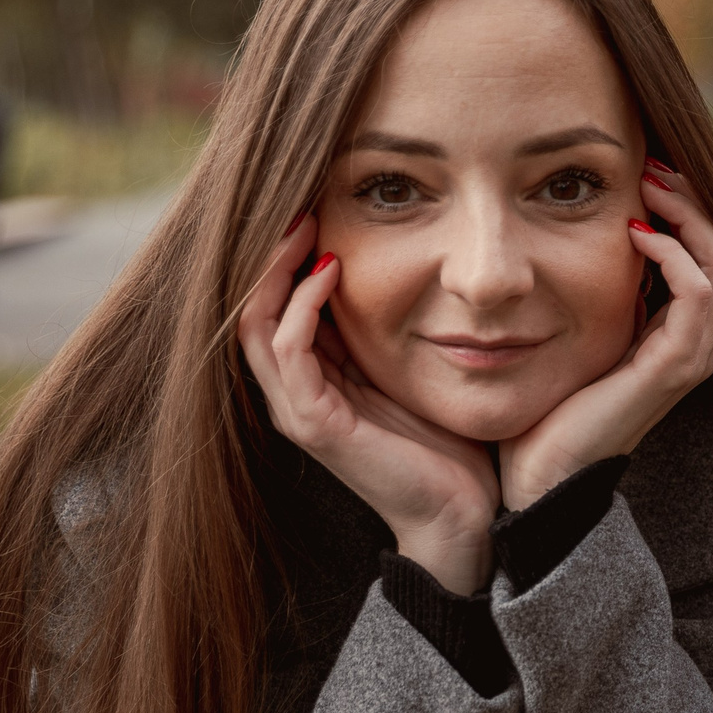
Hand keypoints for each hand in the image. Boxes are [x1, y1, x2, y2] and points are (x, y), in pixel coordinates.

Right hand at [237, 213, 499, 592]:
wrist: (462, 513)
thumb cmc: (445, 442)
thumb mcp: (413, 366)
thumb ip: (393, 326)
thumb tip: (405, 263)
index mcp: (313, 378)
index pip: (274, 302)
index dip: (286, 253)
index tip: (314, 201)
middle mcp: (293, 392)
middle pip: (250, 304)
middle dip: (269, 250)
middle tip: (299, 198)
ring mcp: (298, 409)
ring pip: (255, 321)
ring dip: (276, 268)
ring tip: (303, 222)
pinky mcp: (314, 424)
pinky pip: (287, 350)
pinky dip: (302, 305)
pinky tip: (330, 270)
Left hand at [498, 164, 712, 510]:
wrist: (541, 472)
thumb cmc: (548, 406)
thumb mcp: (575, 331)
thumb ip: (592, 292)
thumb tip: (580, 235)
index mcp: (675, 337)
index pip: (705, 258)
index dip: (683, 211)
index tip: (645, 174)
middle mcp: (694, 346)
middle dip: (691, 203)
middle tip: (652, 167)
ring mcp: (691, 357)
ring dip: (687, 219)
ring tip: (649, 187)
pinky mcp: (676, 366)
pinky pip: (699, 293)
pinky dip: (674, 254)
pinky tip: (636, 233)